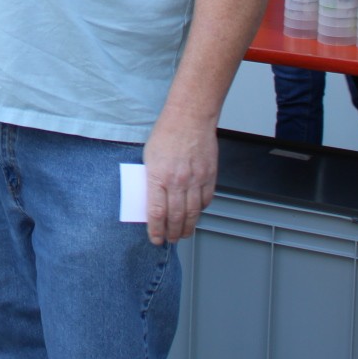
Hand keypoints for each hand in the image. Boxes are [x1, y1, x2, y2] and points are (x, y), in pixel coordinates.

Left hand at [141, 108, 217, 245]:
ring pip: (193, 213)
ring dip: (187, 227)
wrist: (189, 118)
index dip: (156, 231)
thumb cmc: (166, 134)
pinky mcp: (209, 176)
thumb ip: (151, 180)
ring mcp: (195, 180)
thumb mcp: (148, 158)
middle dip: (172, 233)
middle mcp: (178, 181)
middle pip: (175, 217)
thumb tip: (151, 199)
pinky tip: (195, 213)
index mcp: (158, 177)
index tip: (155, 238)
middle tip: (170, 240)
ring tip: (183, 234)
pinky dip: (200, 210)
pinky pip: (205, 200)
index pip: (156, 213)